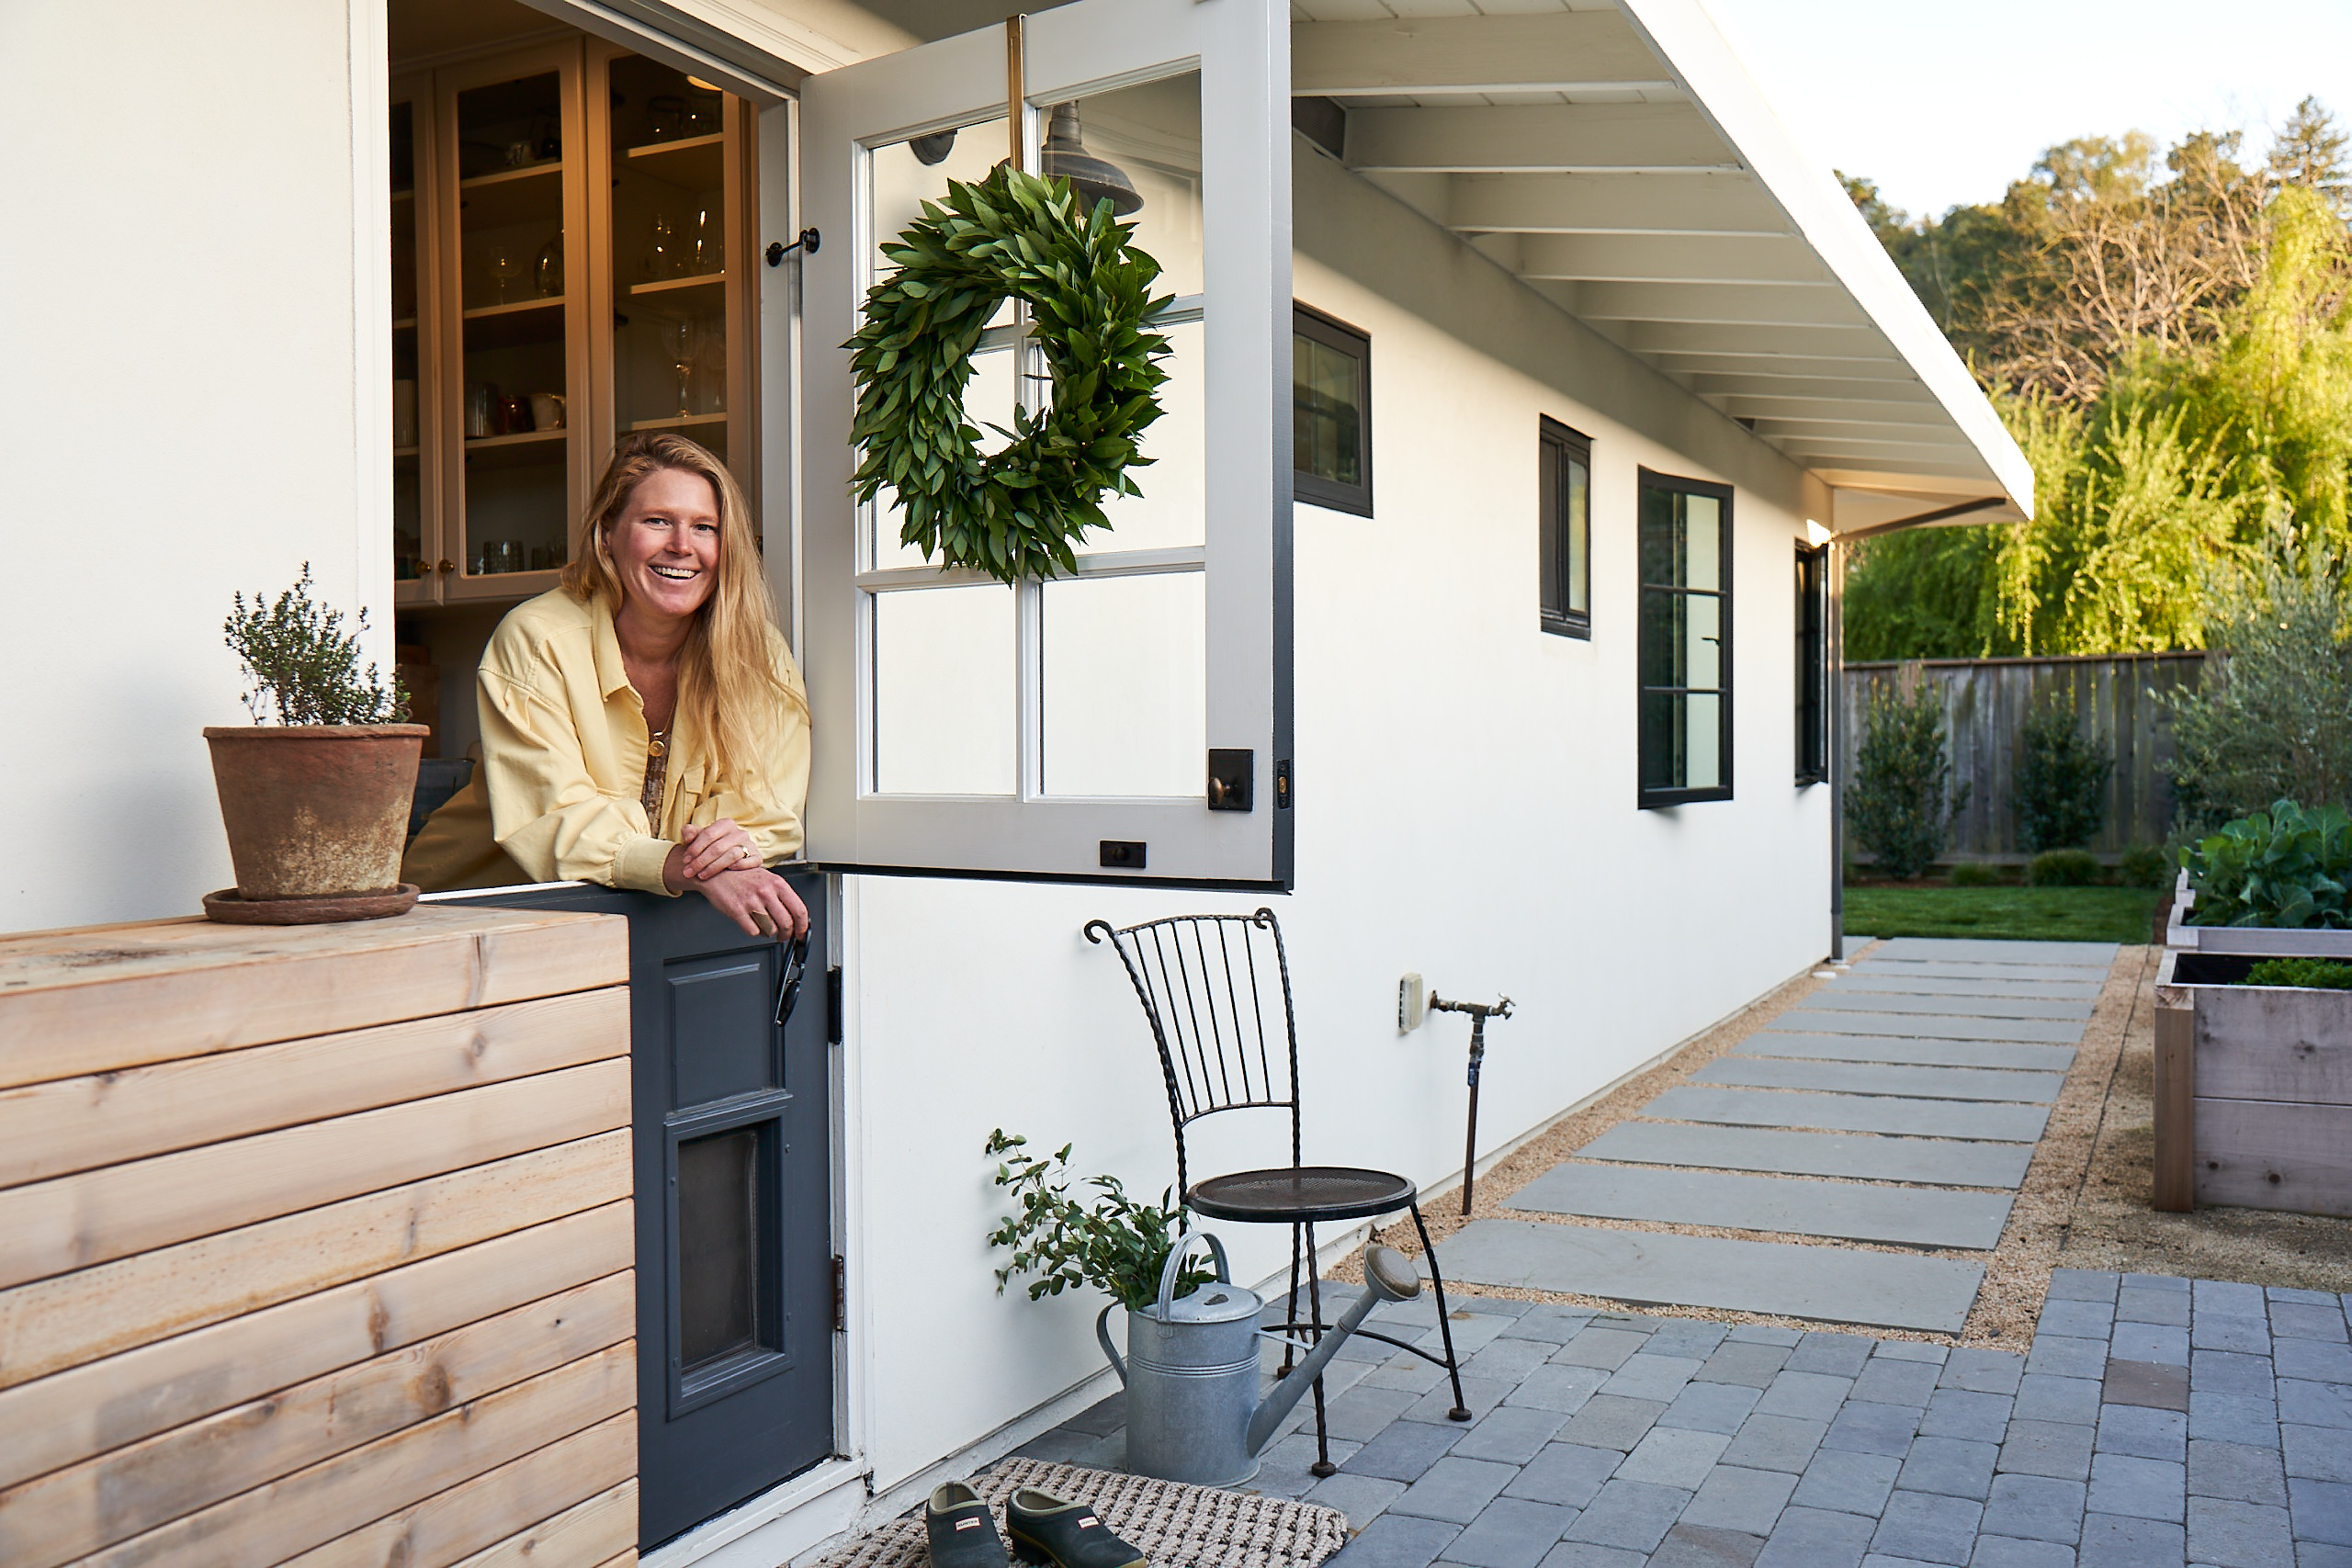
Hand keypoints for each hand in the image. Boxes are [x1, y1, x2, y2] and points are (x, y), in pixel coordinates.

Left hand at [678, 817, 760, 880]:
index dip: (695, 848)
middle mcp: (740, 833)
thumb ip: (689, 832)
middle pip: (718, 847)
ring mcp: (750, 845)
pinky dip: (739, 866)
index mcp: (726, 824)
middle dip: (701, 861)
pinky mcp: (757, 857)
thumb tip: (688, 835)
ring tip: (702, 875)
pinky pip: (751, 861)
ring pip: (732, 855)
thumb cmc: (709, 847)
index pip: (709, 834)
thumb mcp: (698, 838)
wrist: (725, 860)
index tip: (685, 860)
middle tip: (689, 872)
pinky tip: (727, 871)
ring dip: (714, 867)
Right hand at [688, 865, 809, 939]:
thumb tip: (794, 915)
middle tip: (783, 936)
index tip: (802, 933)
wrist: (717, 873)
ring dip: (768, 932)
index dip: (803, 926)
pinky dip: (754, 931)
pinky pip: (753, 932)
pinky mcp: (737, 911)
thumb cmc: (742, 876)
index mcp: (777, 883)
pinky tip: (751, 923)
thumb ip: (781, 895)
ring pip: (770, 929)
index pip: (799, 909)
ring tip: (763, 925)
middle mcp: (766, 891)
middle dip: (786, 934)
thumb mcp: (767, 878)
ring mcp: (752, 901)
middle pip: (786, 923)